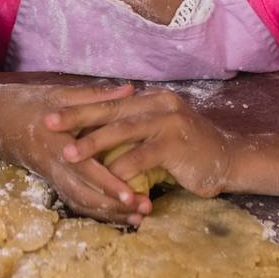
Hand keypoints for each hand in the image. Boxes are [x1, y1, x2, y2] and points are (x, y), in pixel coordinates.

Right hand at [0, 82, 150, 225]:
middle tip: (144, 211)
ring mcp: (49, 175)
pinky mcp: (49, 180)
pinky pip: (72, 200)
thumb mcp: (58, 94)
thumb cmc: (23, 101)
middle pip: (84, 195)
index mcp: (54, 141)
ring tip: (138, 218)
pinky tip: (117, 213)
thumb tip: (131, 89)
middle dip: (114, 207)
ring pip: (79, 203)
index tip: (132, 196)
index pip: (84, 168)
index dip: (108, 184)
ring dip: (108, 214)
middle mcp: (51, 164)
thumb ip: (95, 95)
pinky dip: (95, 210)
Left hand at [44, 87, 233, 198]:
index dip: (80, 108)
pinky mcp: (176, 143)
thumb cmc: (190, 152)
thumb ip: (135, 129)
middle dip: (77, 118)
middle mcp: (160, 104)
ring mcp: (169, 121)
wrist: (229, 160)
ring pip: (123, 131)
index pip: (109, 103)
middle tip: (48, 123)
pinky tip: (106, 178)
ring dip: (94, 143)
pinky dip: (124, 168)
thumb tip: (97, 132)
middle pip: (111, 111)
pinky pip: (143, 155)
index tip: (52, 113)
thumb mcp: (159, 134)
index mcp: (152, 100)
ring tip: (69, 153)